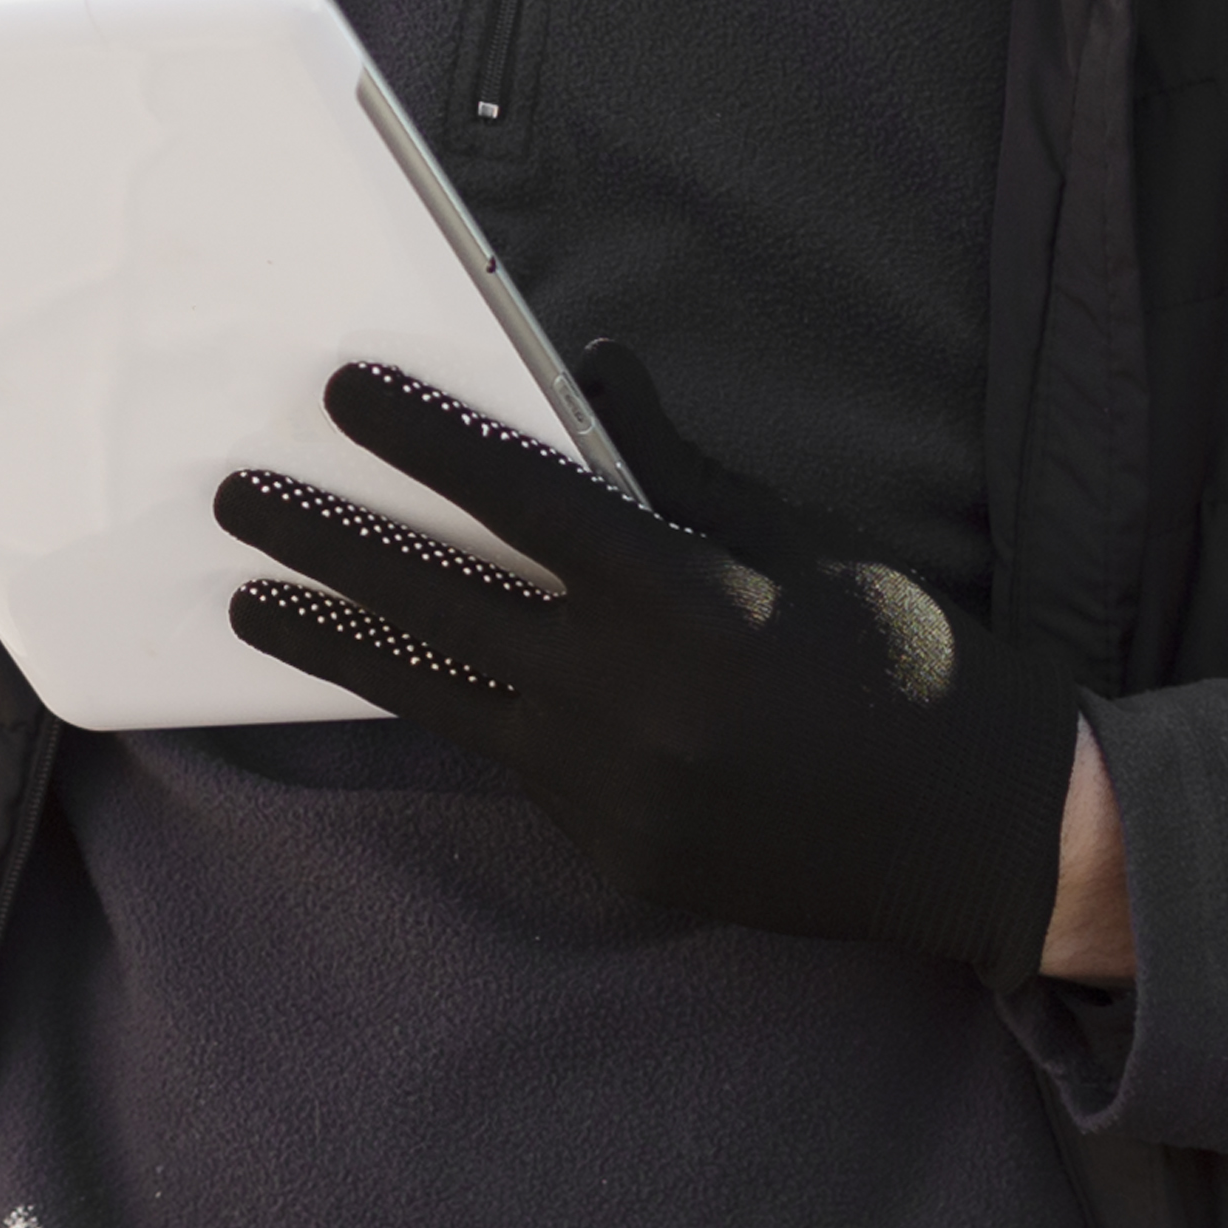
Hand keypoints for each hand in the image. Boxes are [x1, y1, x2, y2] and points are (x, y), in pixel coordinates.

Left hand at [219, 343, 1088, 976]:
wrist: (990, 836)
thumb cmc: (909, 662)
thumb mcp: (805, 540)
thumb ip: (679, 466)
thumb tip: (592, 372)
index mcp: (688, 594)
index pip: (514, 495)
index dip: (418, 436)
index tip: (340, 393)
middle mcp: (634, 696)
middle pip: (438, 598)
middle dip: (325, 540)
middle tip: (236, 496)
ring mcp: (616, 789)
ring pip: (439, 696)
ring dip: (336, 643)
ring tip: (248, 603)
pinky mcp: (616, 855)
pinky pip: (511, 768)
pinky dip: (458, 714)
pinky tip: (392, 676)